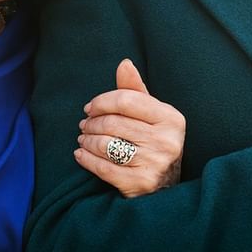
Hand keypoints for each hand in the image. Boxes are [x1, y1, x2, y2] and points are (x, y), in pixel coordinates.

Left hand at [75, 59, 185, 197]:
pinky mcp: (141, 183)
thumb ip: (135, 91)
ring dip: (86, 140)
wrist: (166, 188)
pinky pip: (103, 168)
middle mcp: (167, 140)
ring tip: (82, 138)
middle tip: (84, 125)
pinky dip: (87, 159)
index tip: (90, 108)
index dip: (102, 102)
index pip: (126, 100)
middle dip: (92, 123)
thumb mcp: (151, 115)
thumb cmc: (154, 142)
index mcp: (171, 118)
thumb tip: (124, 64)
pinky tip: (81, 154)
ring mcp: (155, 164)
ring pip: (106, 144)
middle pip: (113, 122)